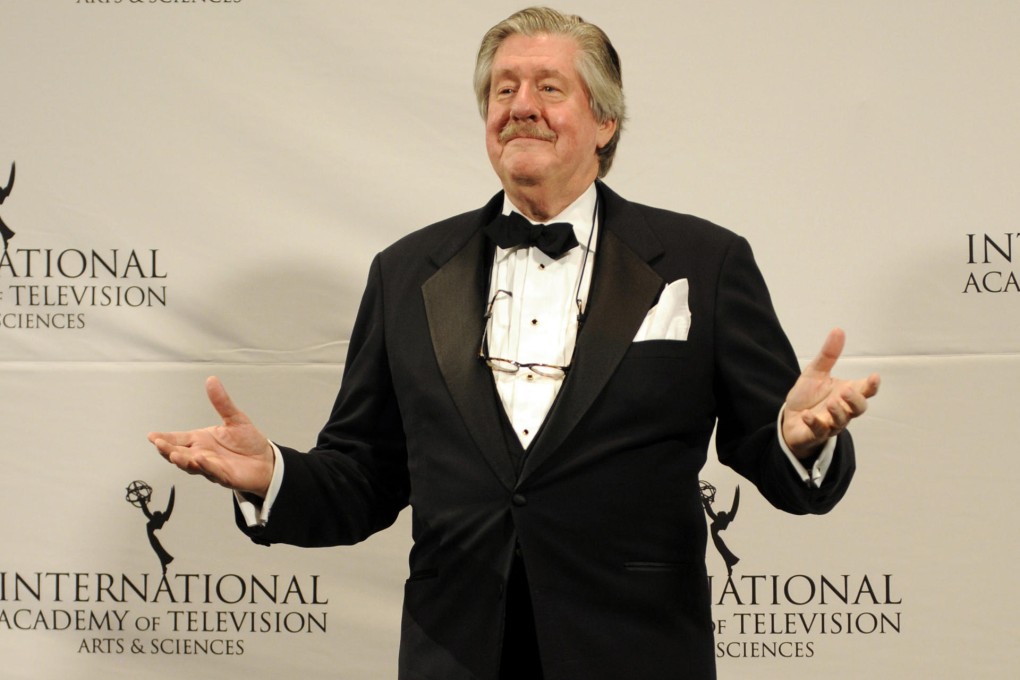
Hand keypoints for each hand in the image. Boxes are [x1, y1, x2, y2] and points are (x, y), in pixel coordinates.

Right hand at [148, 376, 274, 496]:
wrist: (266, 460)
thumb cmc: (248, 442)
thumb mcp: (235, 418)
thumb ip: (222, 402)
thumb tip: (211, 380)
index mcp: (201, 440)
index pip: (178, 439)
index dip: (164, 438)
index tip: (152, 436)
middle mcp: (202, 454)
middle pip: (180, 453)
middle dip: (168, 450)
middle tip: (159, 444)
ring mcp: (211, 467)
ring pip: (192, 465)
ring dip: (183, 460)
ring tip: (174, 454)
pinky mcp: (225, 476)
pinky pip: (213, 472)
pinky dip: (206, 466)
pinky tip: (200, 460)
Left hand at [782, 328, 879, 458]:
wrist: (790, 419)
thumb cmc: (808, 396)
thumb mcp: (815, 372)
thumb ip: (828, 355)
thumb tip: (838, 330)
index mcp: (846, 393)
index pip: (865, 391)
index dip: (872, 386)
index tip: (874, 377)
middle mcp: (842, 410)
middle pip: (859, 409)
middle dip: (855, 401)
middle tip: (847, 391)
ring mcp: (830, 423)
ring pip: (841, 422)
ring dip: (837, 413)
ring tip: (831, 403)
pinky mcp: (815, 433)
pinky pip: (818, 431)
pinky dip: (814, 423)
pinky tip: (807, 415)